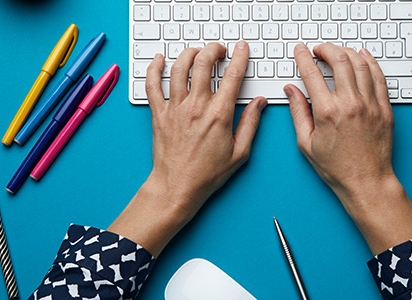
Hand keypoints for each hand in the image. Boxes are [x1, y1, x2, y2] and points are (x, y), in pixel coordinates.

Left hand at [109, 42, 266, 255]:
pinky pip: (152, 84)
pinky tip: (158, 59)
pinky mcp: (159, 114)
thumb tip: (259, 103)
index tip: (242, 49)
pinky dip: (153, 68)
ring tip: (197, 52)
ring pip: (178, 68)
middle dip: (214, 49)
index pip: (232, 76)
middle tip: (219, 49)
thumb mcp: (240, 153)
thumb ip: (251, 124)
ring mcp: (175, 108)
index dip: (240, 57)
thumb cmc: (207, 174)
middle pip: (203, 63)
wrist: (177, 187)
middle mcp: (196, 107)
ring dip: (189, 53)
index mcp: (219, 115)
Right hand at [286, 43, 411, 253]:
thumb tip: (291, 90)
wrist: (366, 182)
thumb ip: (298, 112)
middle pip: (339, 60)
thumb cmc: (336, 168)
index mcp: (327, 112)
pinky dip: (370, 62)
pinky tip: (363, 57)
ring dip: (346, 52)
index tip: (301, 51)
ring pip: (360, 63)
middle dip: (326, 48)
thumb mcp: (306, 143)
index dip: (304, 57)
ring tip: (337, 52)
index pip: (312, 73)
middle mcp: (350, 104)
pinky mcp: (384, 108)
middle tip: (319, 49)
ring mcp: (370, 104)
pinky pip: (379, 76)